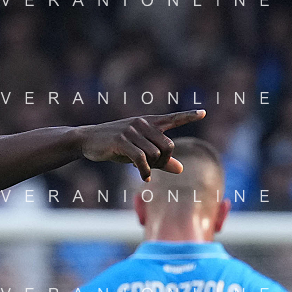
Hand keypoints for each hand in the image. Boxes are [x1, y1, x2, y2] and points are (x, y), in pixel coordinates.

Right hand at [77, 110, 205, 180]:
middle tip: (154, 169)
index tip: (203, 113)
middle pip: (168, 146)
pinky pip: (141, 159)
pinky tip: (145, 178)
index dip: (188, 116)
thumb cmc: (115, 146)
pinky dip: (145, 171)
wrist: (87, 140)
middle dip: (164, 161)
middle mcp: (142, 124)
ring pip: (155, 154)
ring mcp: (132, 131)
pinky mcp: (121, 141)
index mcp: (148, 123)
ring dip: (153, 168)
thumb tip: (181, 169)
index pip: (173, 118)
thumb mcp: (139, 152)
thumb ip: (161, 160)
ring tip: (145, 172)